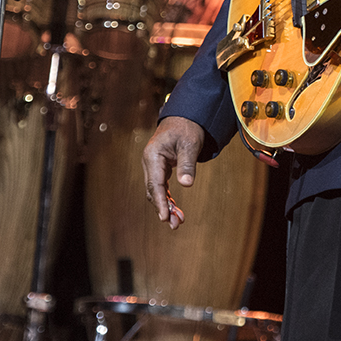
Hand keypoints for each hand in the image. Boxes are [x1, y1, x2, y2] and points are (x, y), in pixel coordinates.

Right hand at [142, 115, 204, 229]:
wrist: (186, 115)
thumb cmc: (187, 127)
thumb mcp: (190, 144)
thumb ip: (187, 164)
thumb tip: (186, 184)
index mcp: (153, 156)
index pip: (155, 184)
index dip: (160, 202)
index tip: (164, 217)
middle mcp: (150, 162)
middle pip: (153, 190)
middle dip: (164, 208)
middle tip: (175, 224)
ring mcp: (154, 165)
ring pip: (157, 190)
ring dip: (167, 205)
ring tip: (178, 221)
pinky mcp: (160, 167)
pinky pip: (161, 186)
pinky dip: (168, 197)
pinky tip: (175, 209)